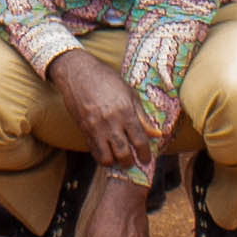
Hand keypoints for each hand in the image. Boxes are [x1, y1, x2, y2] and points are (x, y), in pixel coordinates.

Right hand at [45, 45, 154, 178]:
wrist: (78, 73)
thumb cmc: (107, 80)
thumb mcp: (129, 93)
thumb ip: (143, 116)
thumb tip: (158, 134)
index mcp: (125, 112)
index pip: (139, 141)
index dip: (145, 154)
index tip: (146, 159)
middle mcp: (110, 122)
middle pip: (123, 154)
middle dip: (130, 163)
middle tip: (134, 162)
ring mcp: (95, 128)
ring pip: (106, 158)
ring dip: (115, 163)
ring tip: (119, 159)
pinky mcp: (83, 130)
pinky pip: (94, 151)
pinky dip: (102, 157)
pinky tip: (108, 153)